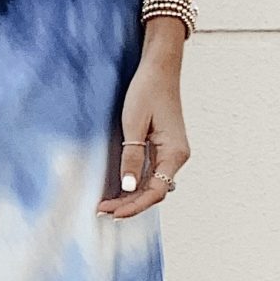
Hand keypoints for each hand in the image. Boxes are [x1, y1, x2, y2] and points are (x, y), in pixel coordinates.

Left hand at [96, 47, 189, 216]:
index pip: (156, 191)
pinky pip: (151, 174)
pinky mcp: (164, 148)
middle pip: (154, 192)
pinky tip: (120, 189)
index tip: (113, 212)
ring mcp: (171, 153)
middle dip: (129, 205)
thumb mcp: (134, 124)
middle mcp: (177, 156)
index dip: (134, 206)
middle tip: (102, 211)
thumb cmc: (147, 90)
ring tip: (107, 204)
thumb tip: (130, 188)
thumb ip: (132, 157)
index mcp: (175, 152)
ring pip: (152, 185)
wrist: (159, 68)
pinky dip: (136, 184)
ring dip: (131, 197)